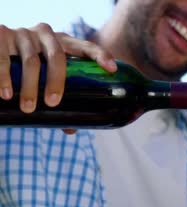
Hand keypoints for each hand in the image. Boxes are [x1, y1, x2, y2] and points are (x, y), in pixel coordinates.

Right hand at [0, 23, 116, 132]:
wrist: (0, 49)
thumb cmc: (32, 68)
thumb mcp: (47, 76)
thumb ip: (60, 97)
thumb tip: (71, 130)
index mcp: (64, 43)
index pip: (87, 47)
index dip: (101, 55)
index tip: (112, 69)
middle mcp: (46, 34)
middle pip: (57, 56)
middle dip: (56, 81)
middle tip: (53, 103)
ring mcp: (23, 32)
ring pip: (31, 60)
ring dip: (29, 86)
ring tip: (28, 108)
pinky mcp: (1, 34)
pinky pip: (3, 57)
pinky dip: (3, 77)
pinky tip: (6, 94)